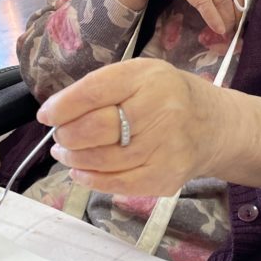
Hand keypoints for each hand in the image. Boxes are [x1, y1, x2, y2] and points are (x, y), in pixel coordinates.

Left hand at [36, 58, 260, 196]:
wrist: (214, 125)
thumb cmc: (167, 96)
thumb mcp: (140, 76)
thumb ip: (101, 88)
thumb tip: (54, 114)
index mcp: (150, 78)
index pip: (94, 92)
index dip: (62, 106)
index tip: (46, 115)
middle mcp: (161, 110)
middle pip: (95, 129)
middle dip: (67, 135)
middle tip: (60, 136)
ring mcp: (166, 147)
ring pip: (102, 159)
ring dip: (74, 159)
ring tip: (66, 153)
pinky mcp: (166, 177)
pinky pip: (117, 184)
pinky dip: (91, 179)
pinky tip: (81, 171)